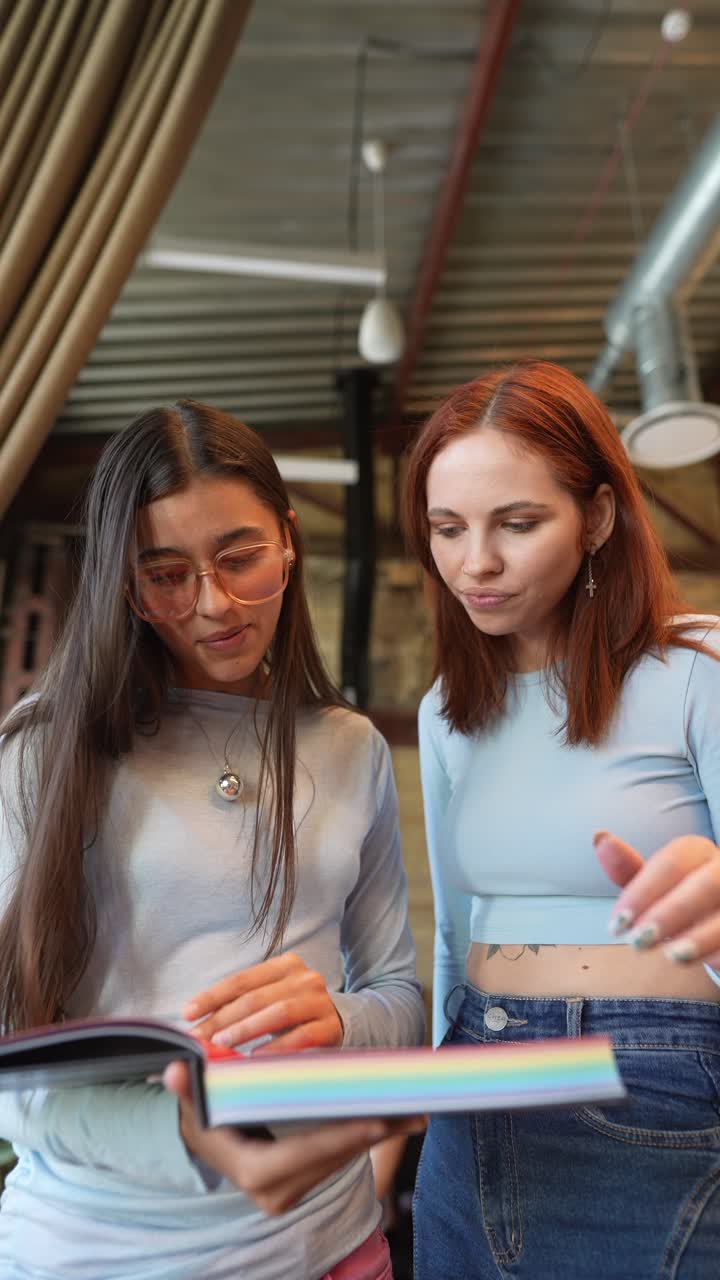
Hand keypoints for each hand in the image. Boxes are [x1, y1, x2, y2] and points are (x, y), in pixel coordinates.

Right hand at [164, 1061, 425, 1214]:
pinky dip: (365, 1138)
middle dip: (374, 1134)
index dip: (343, 1136)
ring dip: (378, 1136)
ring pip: (342, 1160)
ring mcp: (293, 1191)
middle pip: (334, 1157)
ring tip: (414, 1111)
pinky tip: (395, 1119)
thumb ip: (188, 1090)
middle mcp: (278, 1192)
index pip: (307, 1153)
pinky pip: (339, 1159)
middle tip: (415, 1111)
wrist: (206, 1145)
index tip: (378, 1119)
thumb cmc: (203, 1119)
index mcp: (256, 1173)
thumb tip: (176, 1070)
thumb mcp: (196, 1104)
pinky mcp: (305, 1183)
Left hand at [183, 953, 343, 1052]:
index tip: (186, 1014)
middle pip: (255, 997)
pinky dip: (276, 1047)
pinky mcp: (330, 1025)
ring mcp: (319, 1000)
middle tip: (200, 1037)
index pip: (241, 980)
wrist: (337, 1022)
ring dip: (246, 1029)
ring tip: (222, 1044)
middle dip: (223, 1018)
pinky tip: (256, 1057)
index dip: (212, 996)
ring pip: (278, 1012)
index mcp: (284, 965)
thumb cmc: (291, 1013)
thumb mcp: (268, 1000)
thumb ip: (239, 1007)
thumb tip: (197, 1024)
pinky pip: (300, 1036)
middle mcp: (304, 977)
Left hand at [594, 830, 719, 966]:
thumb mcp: (655, 888)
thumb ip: (629, 869)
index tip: (616, 925)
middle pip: (705, 884)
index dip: (642, 893)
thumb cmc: (683, 901)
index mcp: (698, 852)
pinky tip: (707, 962)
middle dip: (669, 914)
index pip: (671, 863)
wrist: (717, 920)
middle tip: (638, 942)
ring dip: (700, 936)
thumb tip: (599, 837)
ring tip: (673, 956)